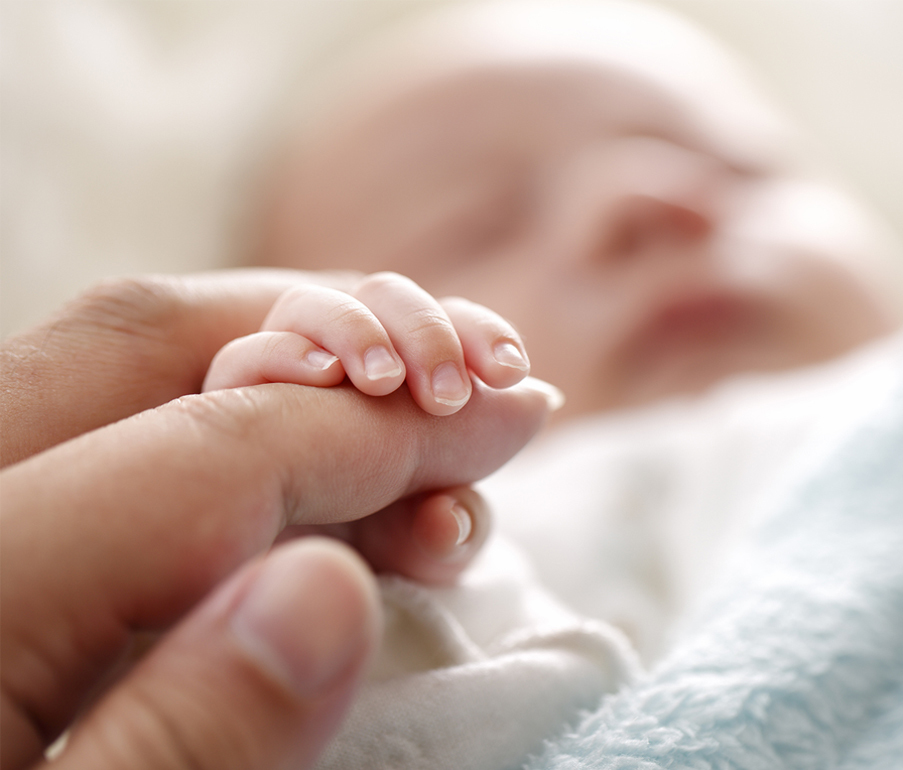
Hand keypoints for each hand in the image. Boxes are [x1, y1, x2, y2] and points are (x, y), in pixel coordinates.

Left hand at [0, 271, 559, 769]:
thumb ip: (182, 750)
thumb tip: (323, 594)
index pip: (205, 450)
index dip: (379, 430)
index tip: (515, 417)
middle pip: (146, 340)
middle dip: (341, 344)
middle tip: (473, 394)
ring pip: (126, 369)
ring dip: (299, 382)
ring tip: (418, 466)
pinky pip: (110, 430)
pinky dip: (239, 430)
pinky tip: (323, 492)